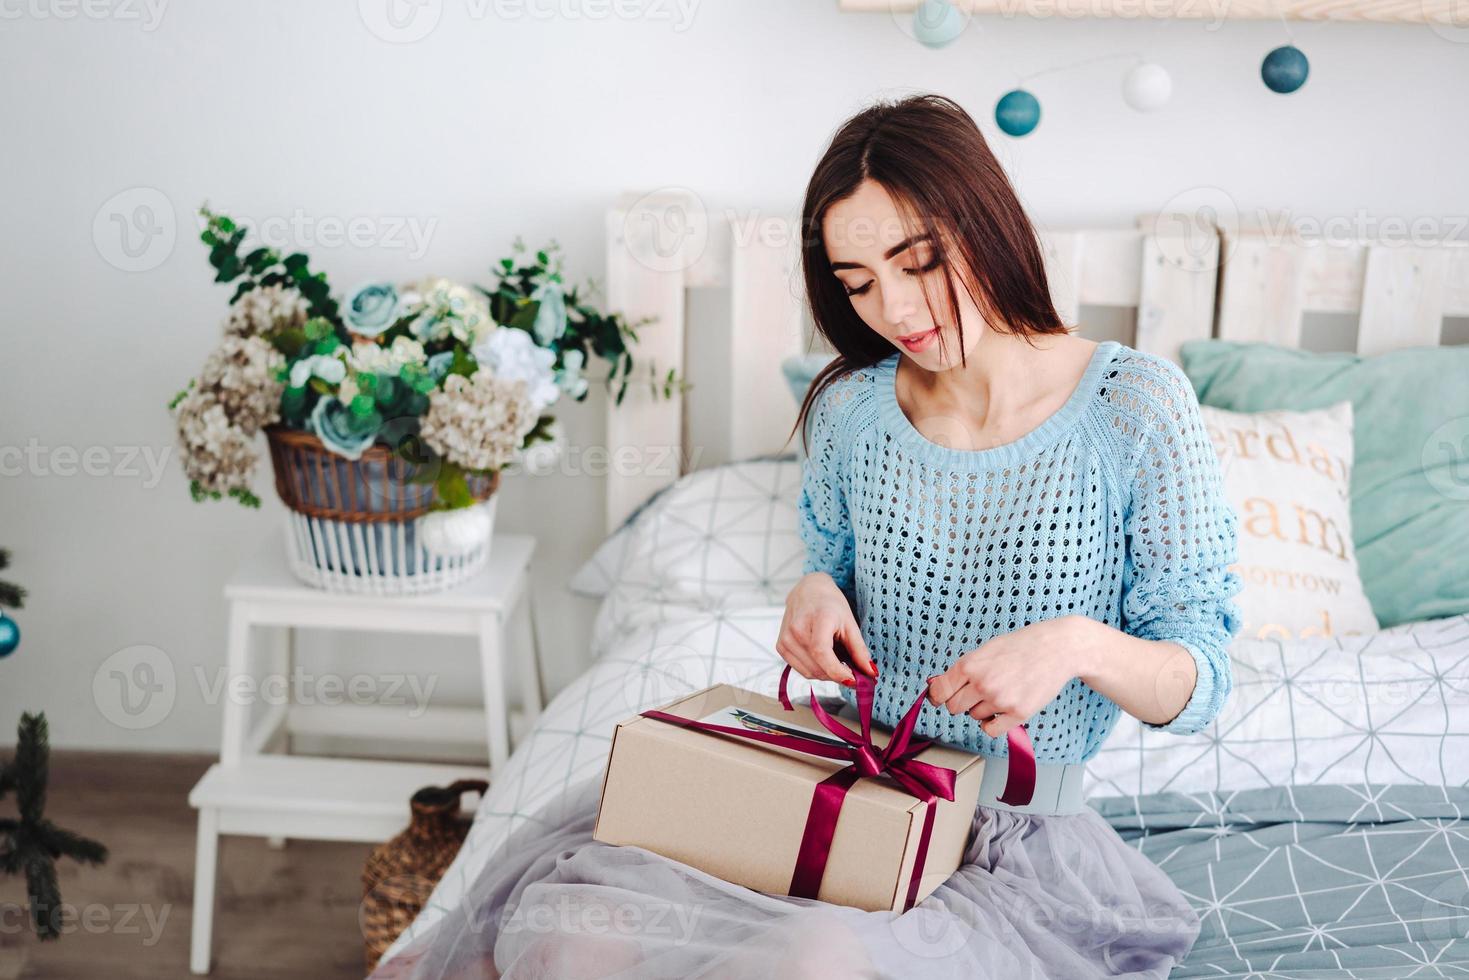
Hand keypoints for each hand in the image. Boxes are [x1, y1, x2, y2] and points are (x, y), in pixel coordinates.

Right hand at [777, 573, 877, 686]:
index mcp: (817, 618)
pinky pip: (800, 670)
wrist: (808, 591)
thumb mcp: (850, 623)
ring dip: (827, 674)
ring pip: (809, 673)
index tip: (854, 680)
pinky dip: (815, 670)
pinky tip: (822, 659)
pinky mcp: (780, 646)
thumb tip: (870, 673)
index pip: (821, 652)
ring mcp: (786, 639)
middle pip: (817, 667)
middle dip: (837, 675)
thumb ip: (859, 650)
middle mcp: (796, 629)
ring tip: (836, 660)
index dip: (837, 671)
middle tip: (851, 671)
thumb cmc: (830, 604)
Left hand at [926, 616, 1093, 737]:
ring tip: (1001, 691)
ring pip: (974, 717)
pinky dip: (993, 723)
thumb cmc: (1021, 646)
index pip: (939, 691)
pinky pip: (991, 729)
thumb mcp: (987, 649)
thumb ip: (964, 669)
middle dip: (962, 703)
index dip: (939, 696)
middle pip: (954, 708)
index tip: (942, 698)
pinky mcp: (1018, 713)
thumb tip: (935, 686)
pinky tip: (1002, 711)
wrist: (1056, 648)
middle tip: (977, 693)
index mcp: (970, 665)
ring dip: (982, 709)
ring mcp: (1000, 700)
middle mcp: (982, 683)